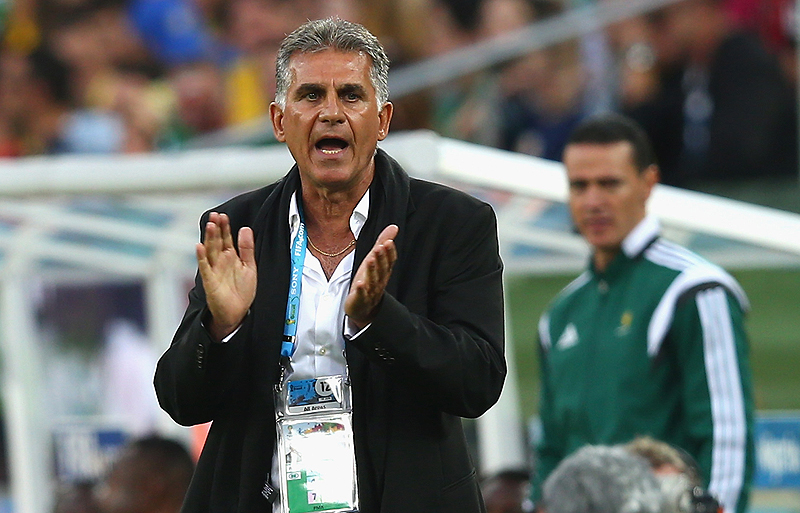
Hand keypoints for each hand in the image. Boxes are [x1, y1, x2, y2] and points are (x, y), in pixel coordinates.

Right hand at [196, 212, 256, 340]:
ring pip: (210, 251)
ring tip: (210, 225)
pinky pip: (205, 267)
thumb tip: (245, 229)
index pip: (226, 238)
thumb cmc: (242, 291)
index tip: (223, 215)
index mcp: (230, 257)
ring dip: (209, 238)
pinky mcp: (210, 281)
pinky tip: (199, 247)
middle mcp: (221, 261)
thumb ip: (247, 249)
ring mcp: (214, 270)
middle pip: (217, 241)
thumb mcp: (250, 267)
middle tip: (215, 215)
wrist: (237, 313)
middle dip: (216, 229)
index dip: (224, 227)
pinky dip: (201, 257)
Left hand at [345, 224, 397, 328]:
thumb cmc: (369, 280)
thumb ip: (383, 243)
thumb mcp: (375, 260)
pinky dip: (361, 290)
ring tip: (370, 259)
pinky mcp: (360, 299)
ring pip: (372, 280)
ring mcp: (370, 291)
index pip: (389, 261)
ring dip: (372, 270)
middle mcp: (379, 280)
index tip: (388, 242)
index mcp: (383, 271)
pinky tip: (360, 283)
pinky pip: (362, 295)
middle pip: (381, 269)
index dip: (389, 252)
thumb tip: (394, 227)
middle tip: (380, 247)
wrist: (363, 307)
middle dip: (381, 258)